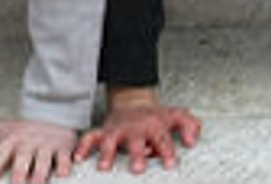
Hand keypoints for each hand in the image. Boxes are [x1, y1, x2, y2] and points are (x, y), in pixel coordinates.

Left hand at [0, 119, 75, 183]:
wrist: (51, 115)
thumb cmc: (22, 131)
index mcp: (11, 140)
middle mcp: (28, 144)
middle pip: (22, 161)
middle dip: (18, 175)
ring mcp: (46, 146)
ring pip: (43, 162)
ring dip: (39, 176)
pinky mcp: (63, 149)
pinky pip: (64, 158)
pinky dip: (65, 166)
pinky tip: (62, 175)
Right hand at [73, 86, 199, 173]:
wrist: (133, 101)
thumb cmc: (156, 115)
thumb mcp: (177, 116)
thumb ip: (189, 126)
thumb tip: (191, 141)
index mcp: (154, 125)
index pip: (162, 139)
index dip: (167, 151)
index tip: (170, 164)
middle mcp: (134, 128)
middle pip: (135, 140)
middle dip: (136, 154)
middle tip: (138, 168)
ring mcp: (117, 130)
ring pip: (110, 140)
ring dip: (107, 153)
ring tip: (104, 167)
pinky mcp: (104, 132)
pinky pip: (90, 138)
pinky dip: (83, 147)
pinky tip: (78, 158)